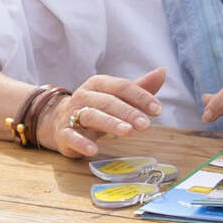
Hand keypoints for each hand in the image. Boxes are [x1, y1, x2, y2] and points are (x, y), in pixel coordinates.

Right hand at [46, 67, 163, 158]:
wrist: (59, 120)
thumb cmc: (96, 107)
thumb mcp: (117, 96)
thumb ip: (140, 87)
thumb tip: (163, 72)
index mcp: (99, 84)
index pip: (121, 86)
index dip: (140, 97)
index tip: (157, 110)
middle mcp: (84, 96)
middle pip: (108, 101)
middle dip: (128, 112)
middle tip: (145, 125)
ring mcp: (72, 114)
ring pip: (91, 116)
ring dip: (110, 123)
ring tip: (127, 132)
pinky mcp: (63, 133)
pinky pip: (71, 136)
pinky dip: (82, 143)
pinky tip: (94, 150)